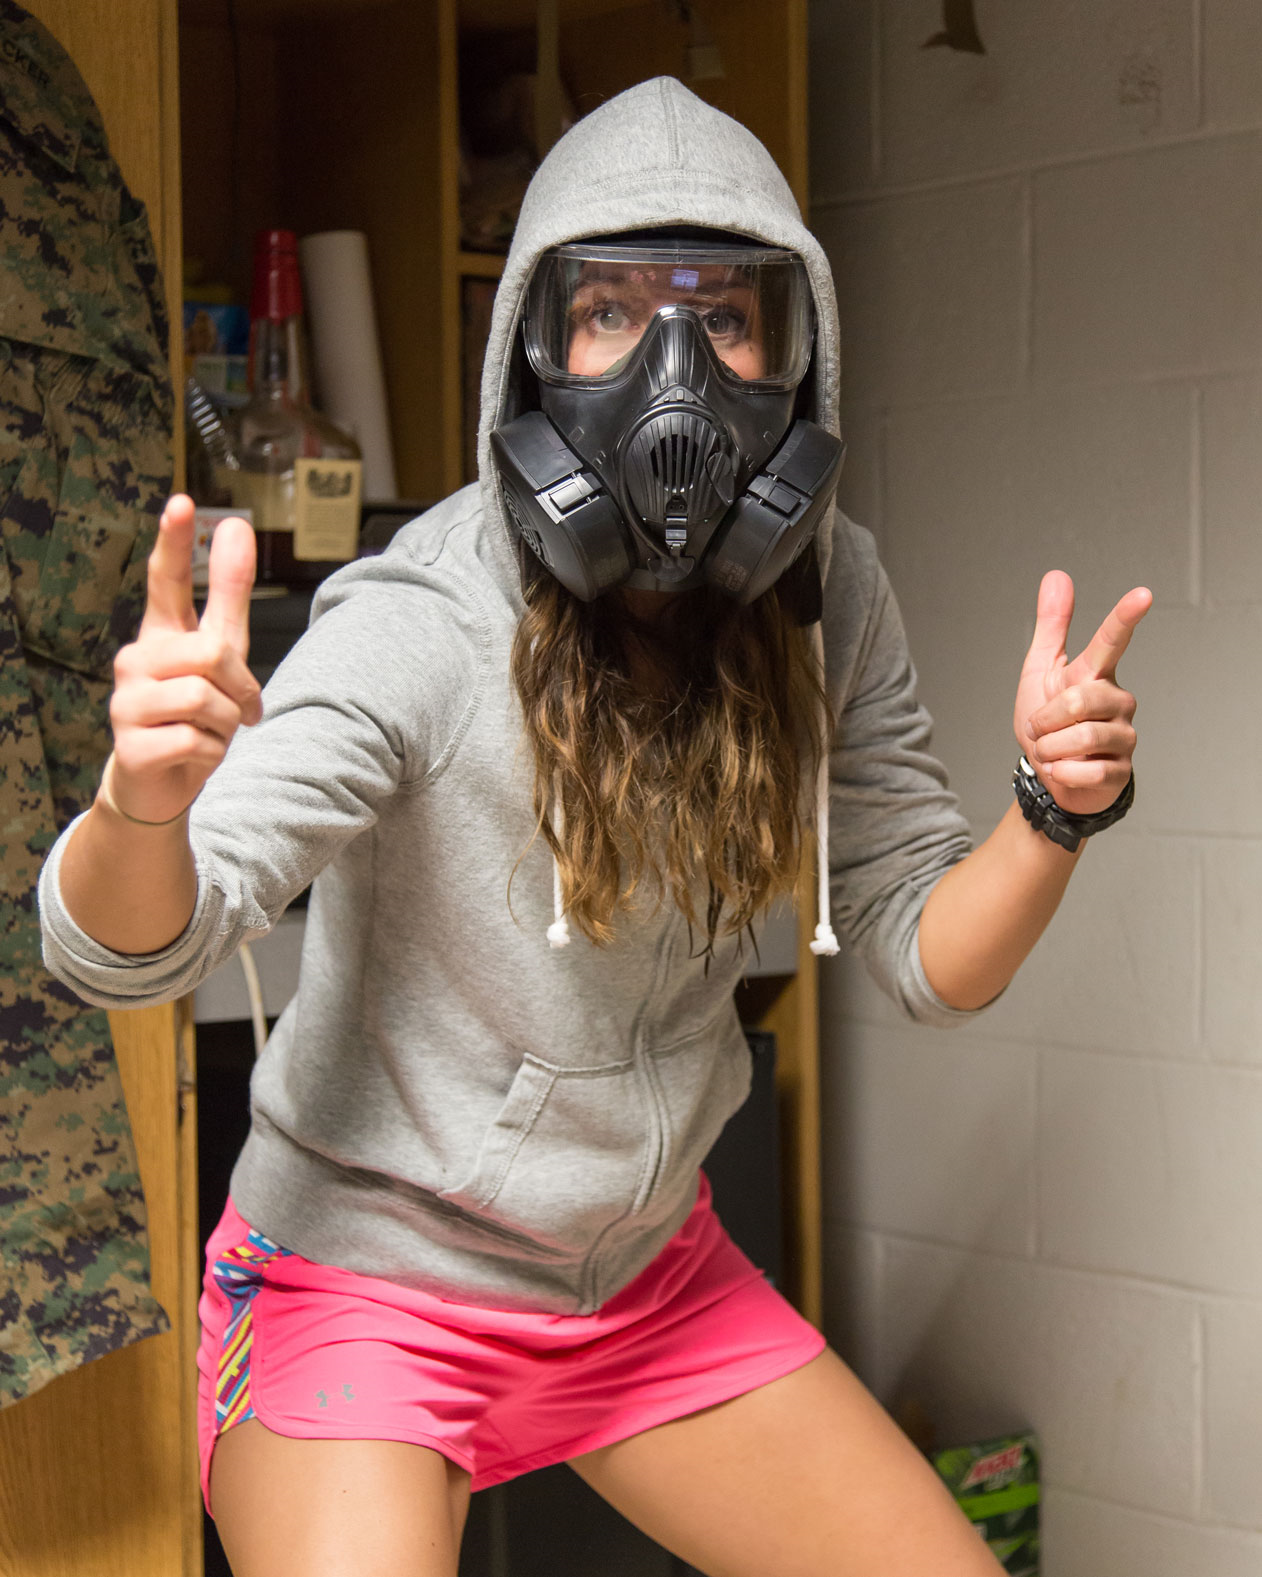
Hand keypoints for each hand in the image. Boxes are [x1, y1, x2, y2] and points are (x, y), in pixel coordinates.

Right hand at [106, 494, 260, 822]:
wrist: (161, 783)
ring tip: (209, 733)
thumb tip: (236, 524)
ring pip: (208, 699)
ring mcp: (125, 702)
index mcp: (160, 634)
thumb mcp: (221, 653)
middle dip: (241, 687)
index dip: (175, 542)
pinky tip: (191, 755)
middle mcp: (135, 660)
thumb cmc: (194, 713)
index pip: (165, 580)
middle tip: (237, 710)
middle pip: (212, 651)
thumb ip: (227, 594)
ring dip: (227, 724)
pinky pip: (198, 740)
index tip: (183, 503)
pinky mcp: (131, 745)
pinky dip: (211, 753)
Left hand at [1013, 570, 1151, 817]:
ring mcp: (1124, 736)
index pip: (1112, 640)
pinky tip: (1064, 770)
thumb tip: (1057, 574)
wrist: (1052, 778)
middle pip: (1079, 700)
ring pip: (1081, 738)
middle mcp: (1118, 700)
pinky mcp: (1121, 770)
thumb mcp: (1041, 671)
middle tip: (1038, 729)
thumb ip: (1052, 626)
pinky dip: (1062, 773)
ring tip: (1051, 751)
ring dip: (1050, 748)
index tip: (1143, 594)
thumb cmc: (1049, 720)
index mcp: (1096, 673)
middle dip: (1045, 719)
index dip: (1125, 617)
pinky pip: (1086, 771)